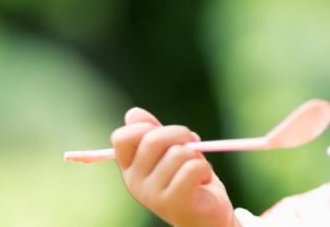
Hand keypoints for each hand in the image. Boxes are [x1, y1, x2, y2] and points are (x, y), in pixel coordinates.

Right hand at [111, 108, 240, 226]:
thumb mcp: (171, 153)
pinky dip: (205, 169)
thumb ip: (154, 133)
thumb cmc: (190, 182)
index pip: (121, 137)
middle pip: (152, 140)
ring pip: (178, 154)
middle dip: (180, 133)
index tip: (168, 135)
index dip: (146, 127)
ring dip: (197, 157)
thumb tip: (133, 113)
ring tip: (199, 170)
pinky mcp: (173, 202)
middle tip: (193, 142)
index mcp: (131, 168)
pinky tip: (204, 180)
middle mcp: (135, 182)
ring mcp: (152, 194)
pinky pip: (192, 169)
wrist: (208, 217)